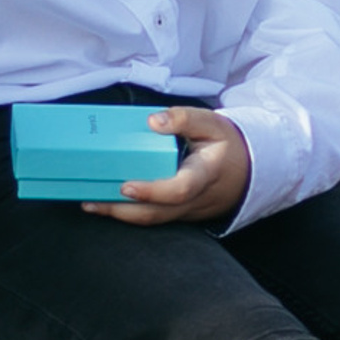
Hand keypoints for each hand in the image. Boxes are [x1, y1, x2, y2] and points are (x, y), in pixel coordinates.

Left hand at [84, 104, 249, 228]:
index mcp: (205, 173)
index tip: (126, 185)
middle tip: (93, 200)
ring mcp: (187, 210)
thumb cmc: (225, 144)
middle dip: (123, 210)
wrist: (247, 170)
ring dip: (120, 215)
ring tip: (91, 203)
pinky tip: (106, 203)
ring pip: (153, 220)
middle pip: (158, 213)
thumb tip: (152, 120)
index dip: (152, 191)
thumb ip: (183, 118)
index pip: (179, 189)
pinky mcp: (179, 214)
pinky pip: (154, 218)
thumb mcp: (212, 122)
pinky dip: (129, 213)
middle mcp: (195, 198)